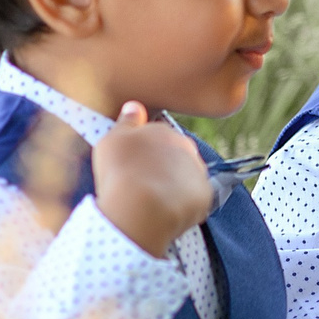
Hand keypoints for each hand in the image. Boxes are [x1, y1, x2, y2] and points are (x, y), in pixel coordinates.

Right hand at [91, 102, 214, 257]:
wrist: (141, 209)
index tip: (132, 166)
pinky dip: (181, 205)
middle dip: (161, 167)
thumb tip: (135, 106)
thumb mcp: (113, 140)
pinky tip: (164, 212)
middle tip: (141, 184)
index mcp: (166, 132)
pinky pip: (192, 200)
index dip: (143, 153)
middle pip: (174, 156)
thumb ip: (126, 122)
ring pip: (184, 177)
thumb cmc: (121, 171)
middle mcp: (187, 148)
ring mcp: (199, 173)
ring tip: (151, 201)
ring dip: (172, 186)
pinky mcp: (205, 197)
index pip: (157, 137)